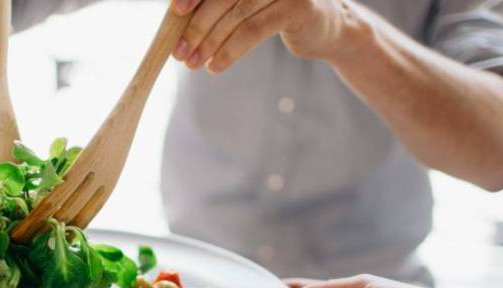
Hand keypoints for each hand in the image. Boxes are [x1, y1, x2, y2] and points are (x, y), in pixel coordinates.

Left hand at [170, 0, 363, 72]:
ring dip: (210, 42)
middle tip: (180, 51)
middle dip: (197, 24)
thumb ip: (219, 4)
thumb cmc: (277, 13)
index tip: (175, 11)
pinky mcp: (297, 7)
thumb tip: (177, 15)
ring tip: (194, 63)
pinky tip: (215, 67)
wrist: (327, 29)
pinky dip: (231, 50)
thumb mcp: (247, 3)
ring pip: (236, 14)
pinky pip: (254, 30)